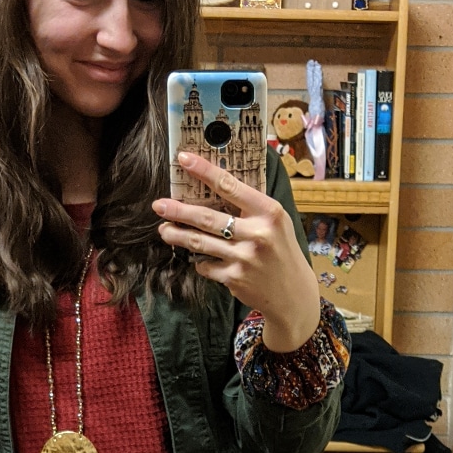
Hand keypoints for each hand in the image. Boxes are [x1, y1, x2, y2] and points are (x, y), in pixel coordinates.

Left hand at [153, 152, 320, 351]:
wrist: (293, 293)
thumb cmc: (281, 249)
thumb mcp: (276, 221)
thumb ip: (250, 205)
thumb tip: (214, 184)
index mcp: (269, 212)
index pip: (229, 186)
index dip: (204, 171)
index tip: (183, 159)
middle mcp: (257, 234)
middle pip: (207, 218)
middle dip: (178, 211)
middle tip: (158, 205)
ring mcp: (244, 258)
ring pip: (200, 243)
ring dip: (177, 236)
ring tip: (164, 230)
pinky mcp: (234, 279)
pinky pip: (206, 265)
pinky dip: (200, 261)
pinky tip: (197, 258)